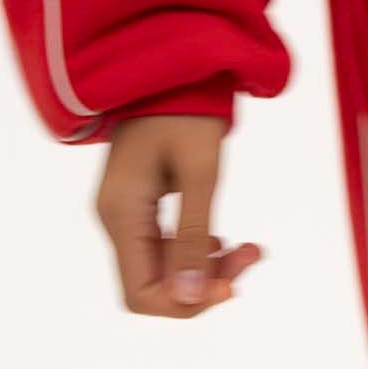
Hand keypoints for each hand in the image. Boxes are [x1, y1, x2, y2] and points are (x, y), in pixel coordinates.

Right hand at [96, 113, 263, 319]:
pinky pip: (166, 248)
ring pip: (163, 270)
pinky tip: (226, 241)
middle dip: (204, 283)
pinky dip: (198, 250)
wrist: (171, 65)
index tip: (231, 286)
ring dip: (207, 268)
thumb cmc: (186, 108)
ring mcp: (125, 214)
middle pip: (154, 286)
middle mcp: (115, 220)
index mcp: (121, 214)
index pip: (140, 295)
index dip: (185, 303)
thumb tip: (190, 297)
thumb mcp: (201, 171)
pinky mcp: (140, 206)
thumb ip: (195, 235)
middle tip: (252, 255)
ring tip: (250, 249)